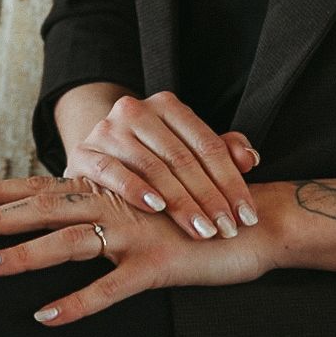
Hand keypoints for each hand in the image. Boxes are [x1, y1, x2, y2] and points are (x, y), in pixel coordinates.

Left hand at [0, 173, 277, 324]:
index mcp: (112, 190)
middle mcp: (119, 204)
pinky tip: (46, 317)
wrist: (258, 221)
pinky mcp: (158, 265)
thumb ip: (114, 208)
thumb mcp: (153, 207)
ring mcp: (137, 233)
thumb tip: (73, 218)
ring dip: (24, 255)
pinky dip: (77, 303)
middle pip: (46, 207)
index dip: (1, 191)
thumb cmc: (202, 216)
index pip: (45, 186)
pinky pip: (110, 287)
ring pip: (69, 242)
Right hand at [57, 86, 261, 241]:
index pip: (207, 144)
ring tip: (202, 230)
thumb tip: (250, 158)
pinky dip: (136, 190)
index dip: (231, 182)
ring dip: (181, 203)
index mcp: (167, 105)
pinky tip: (158, 209)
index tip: (247, 216)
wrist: (95, 155)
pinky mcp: (85, 153)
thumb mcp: (186, 149)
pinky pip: (113, 172)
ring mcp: (108, 130)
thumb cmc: (150, 156)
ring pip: (153, 168)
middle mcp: (136, 110)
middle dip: (209, 198)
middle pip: (182, 158)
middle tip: (227, 230)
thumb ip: (222, 150)